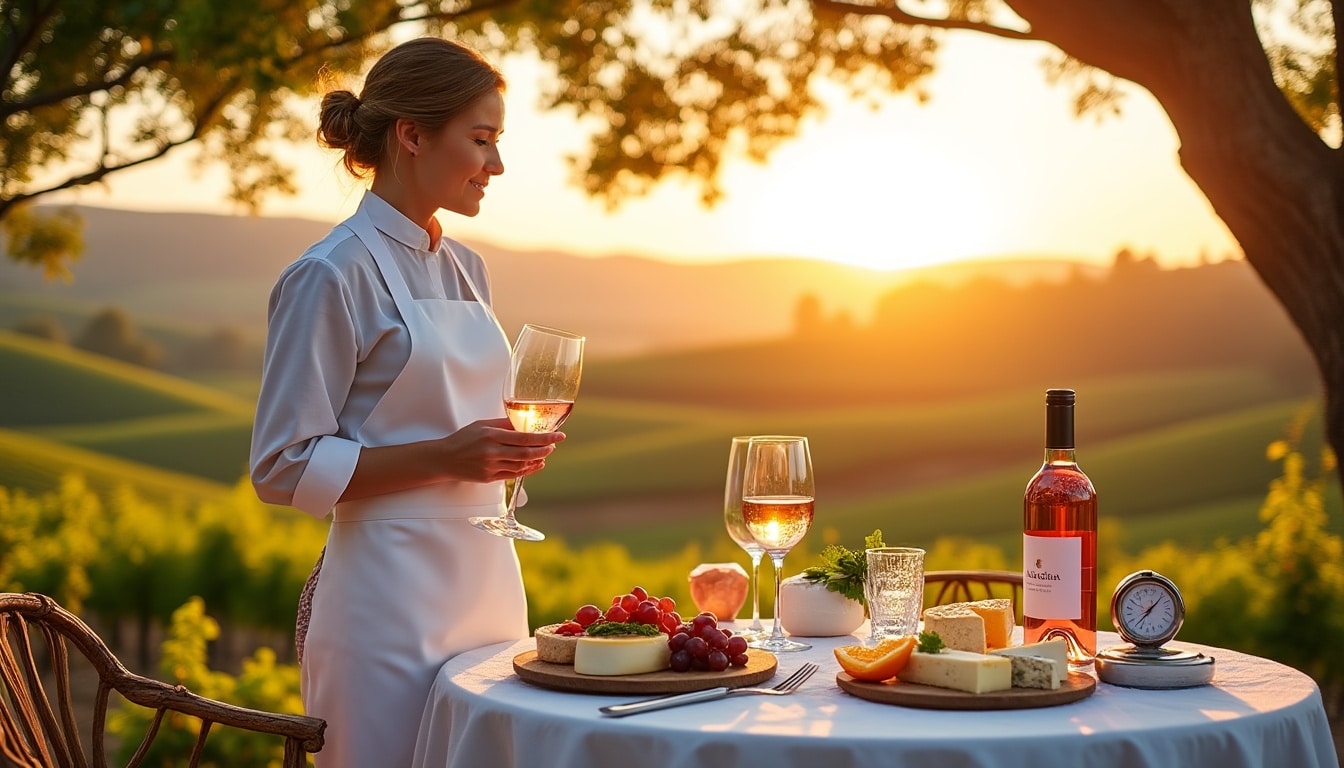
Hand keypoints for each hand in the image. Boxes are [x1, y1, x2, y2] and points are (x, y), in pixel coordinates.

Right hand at [437, 417, 564, 483]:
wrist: (445, 459)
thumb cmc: (463, 439)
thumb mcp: (482, 425)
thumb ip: (504, 425)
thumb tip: (525, 424)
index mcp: (491, 435)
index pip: (524, 437)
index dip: (545, 437)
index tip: (559, 435)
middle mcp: (492, 452)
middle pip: (526, 453)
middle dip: (545, 449)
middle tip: (554, 445)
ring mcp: (491, 467)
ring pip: (522, 465)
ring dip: (537, 460)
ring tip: (546, 453)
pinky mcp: (489, 478)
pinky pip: (514, 475)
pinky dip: (528, 470)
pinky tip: (536, 465)